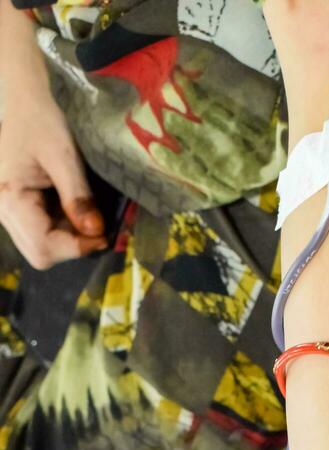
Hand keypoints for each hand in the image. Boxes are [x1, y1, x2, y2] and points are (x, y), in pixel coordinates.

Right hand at [0, 58, 106, 268]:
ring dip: (71, 237)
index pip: (43, 247)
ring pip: (44, 246)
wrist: (23, 101)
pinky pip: (44, 232)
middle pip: (41, 253)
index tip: (103, 233)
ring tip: (87, 210)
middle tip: (97, 223)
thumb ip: (78, 197)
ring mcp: (9, 213)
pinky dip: (65, 227)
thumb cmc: (39, 120)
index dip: (76, 247)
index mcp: (7, 198)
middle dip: (74, 245)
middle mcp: (2, 211)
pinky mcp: (19, 210)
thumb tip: (96, 232)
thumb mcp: (63, 156)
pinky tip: (75, 206)